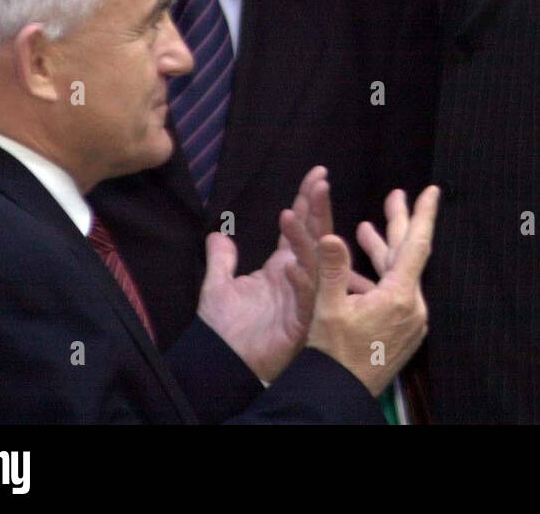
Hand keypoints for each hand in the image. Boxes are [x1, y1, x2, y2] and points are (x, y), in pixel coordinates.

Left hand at [195, 167, 323, 383]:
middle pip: (315, 238)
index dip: (307, 201)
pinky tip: (290, 264)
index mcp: (282, 268)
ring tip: (290, 213)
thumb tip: (218, 235)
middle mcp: (298, 278)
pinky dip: (299, 283)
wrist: (221, 365)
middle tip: (321, 182)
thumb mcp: (218, 286)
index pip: (301, 228)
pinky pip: (306, 300)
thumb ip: (222, 260)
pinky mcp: (300, 324)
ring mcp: (302, 299)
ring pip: (312, 263)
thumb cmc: (223, 330)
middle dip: (318, 209)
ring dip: (303, 239)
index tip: (317, 175)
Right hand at [307, 185, 438, 395]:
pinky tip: (356, 275)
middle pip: (407, 255)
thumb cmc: (333, 354)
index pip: (417, 245)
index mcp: (399, 296)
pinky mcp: (404, 333)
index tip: (432, 190)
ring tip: (365, 228)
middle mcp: (413, 307)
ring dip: (382, 253)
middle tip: (394, 196)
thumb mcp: (327, 308)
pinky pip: (395, 296)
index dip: (423, 214)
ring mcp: (410, 321)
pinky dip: (378, 280)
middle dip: (398, 224)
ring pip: (398, 276)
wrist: (338, 395)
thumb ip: (332, 269)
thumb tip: (332, 236)